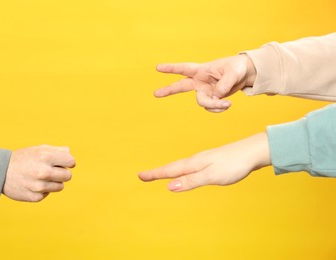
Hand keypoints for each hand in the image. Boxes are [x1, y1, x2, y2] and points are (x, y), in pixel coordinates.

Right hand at [3, 145, 75, 201]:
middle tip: (51, 171)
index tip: (62, 163)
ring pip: (60, 186)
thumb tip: (70, 154)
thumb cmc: (22, 158)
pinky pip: (48, 194)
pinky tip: (33, 184)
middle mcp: (43, 172)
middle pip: (68, 176)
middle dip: (62, 173)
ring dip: (54, 182)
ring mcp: (39, 186)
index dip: (68, 162)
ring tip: (41, 177)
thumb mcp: (38, 149)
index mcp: (46, 157)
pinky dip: (43, 190)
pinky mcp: (35, 197)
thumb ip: (56, 150)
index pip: (71, 161)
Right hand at [138, 133, 269, 191]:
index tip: (140, 176)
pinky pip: (190, 167)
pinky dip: (181, 170)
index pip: (170, 171)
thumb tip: (171, 186)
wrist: (253, 151)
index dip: (154, 174)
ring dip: (168, 171)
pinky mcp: (212, 161)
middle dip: (157, 172)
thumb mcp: (212, 176)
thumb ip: (192, 181)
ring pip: (181, 166)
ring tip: (160, 174)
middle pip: (173, 167)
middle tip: (144, 176)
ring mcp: (204, 159)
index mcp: (194, 164)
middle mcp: (196, 160)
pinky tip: (186, 172)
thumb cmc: (234, 164)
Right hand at [155, 54, 256, 111]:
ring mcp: (204, 91)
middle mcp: (200, 81)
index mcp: (202, 70)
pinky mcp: (211, 98)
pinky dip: (218, 109)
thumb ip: (224, 84)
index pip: (184, 68)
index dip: (171, 68)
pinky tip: (227, 105)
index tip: (158, 67)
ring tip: (228, 104)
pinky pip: (210, 107)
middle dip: (168, 90)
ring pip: (202, 102)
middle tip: (155, 94)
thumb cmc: (238, 67)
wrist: (245, 74)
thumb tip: (216, 96)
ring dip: (214, 106)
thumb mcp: (234, 73)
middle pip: (181, 86)